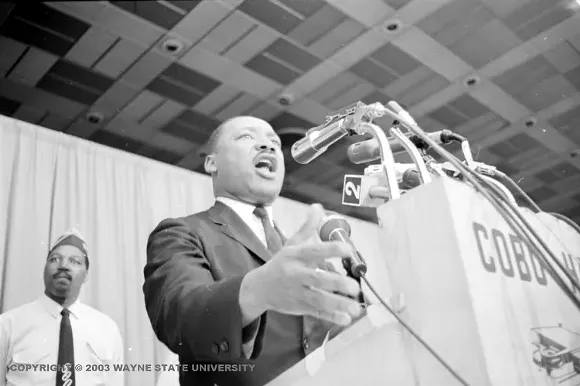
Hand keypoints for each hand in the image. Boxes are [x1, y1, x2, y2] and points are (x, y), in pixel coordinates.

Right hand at [242, 204, 362, 325]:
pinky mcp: (300, 307)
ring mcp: (298, 292)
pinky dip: (331, 317)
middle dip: (337, 284)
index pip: (314, 251)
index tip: (348, 249)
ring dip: (338, 304)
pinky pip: (317, 312)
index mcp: (296, 256)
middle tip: (355, 287)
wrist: (259, 289)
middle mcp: (297, 274)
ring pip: (319, 299)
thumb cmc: (280, 263)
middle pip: (317, 279)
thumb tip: (318, 207)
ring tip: (355, 308)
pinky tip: (346, 319)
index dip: (331, 249)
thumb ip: (307, 227)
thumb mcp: (291, 244)